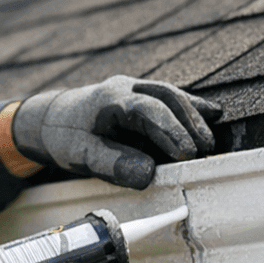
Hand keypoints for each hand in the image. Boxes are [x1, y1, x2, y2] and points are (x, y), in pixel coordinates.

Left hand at [12, 75, 222, 189]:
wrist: (50, 119)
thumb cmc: (65, 137)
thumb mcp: (81, 155)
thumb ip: (113, 164)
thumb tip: (149, 175)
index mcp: (110, 99)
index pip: (148, 110)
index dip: (170, 131)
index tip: (187, 153)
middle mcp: (125, 88)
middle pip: (166, 96)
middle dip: (189, 122)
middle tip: (205, 148)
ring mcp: (134, 88)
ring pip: (170, 94)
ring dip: (193, 116)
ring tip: (209, 140)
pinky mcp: (140, 95)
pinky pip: (169, 97)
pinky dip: (190, 107)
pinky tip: (213, 113)